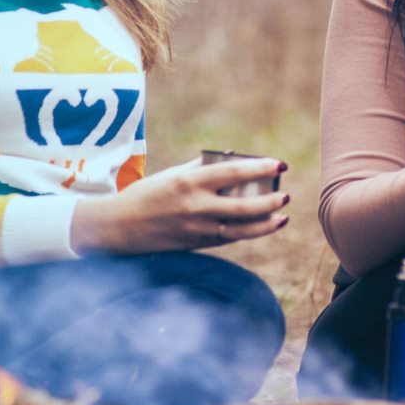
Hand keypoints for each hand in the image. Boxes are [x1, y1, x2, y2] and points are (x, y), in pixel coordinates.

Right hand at [71, 156, 289, 254]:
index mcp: (189, 181)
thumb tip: (234, 160)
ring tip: (283, 217)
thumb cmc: (148, 194)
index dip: (261, 167)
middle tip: (285, 195)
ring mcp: (197, 228)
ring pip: (241, 229)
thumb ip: (202, 168)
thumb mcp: (174, 175)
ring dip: (266, 224)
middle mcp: (195, 206)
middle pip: (243, 206)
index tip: (280, 164)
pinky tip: (263, 227)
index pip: (234, 172)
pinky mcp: (196, 244)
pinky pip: (229, 239)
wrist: (119, 227)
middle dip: (270, 200)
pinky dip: (248, 233)